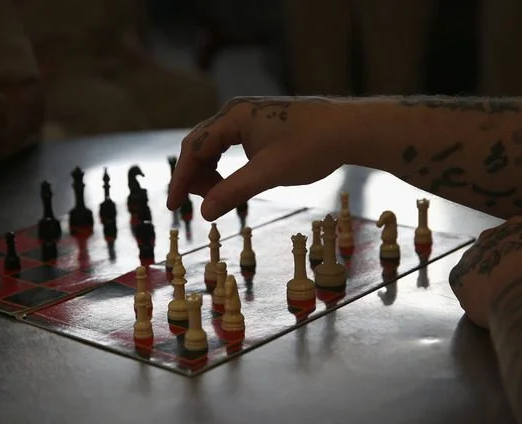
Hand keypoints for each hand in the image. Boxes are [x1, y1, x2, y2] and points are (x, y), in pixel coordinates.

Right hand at [167, 97, 345, 220]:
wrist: (349, 129)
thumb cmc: (312, 147)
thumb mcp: (269, 173)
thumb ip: (234, 191)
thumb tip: (205, 212)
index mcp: (233, 118)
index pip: (194, 149)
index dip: (181, 179)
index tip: (173, 206)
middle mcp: (235, 112)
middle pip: (199, 145)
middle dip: (194, 177)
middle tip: (198, 206)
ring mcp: (248, 117)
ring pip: (214, 146)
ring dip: (210, 173)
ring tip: (219, 197)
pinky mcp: (261, 124)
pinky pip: (230, 145)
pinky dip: (225, 167)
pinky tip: (233, 183)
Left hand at [448, 216, 521, 327]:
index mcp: (520, 224)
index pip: (520, 235)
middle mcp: (490, 235)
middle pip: (495, 249)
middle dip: (503, 265)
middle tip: (517, 287)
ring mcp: (470, 256)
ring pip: (477, 268)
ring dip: (486, 281)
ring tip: (502, 301)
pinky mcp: (456, 278)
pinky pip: (464, 288)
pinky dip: (473, 298)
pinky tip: (488, 309)